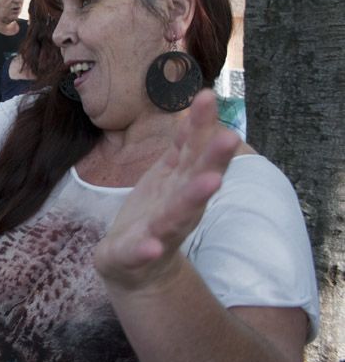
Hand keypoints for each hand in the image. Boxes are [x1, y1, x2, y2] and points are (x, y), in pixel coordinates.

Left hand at [94, 90, 240, 291]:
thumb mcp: (169, 174)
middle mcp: (178, 206)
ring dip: (194, 199)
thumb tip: (202, 104)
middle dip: (212, 160)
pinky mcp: (137, 254)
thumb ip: (185, 145)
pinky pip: (142, 251)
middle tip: (229, 137)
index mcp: (181, 184)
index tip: (207, 95)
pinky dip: (148, 248)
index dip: (200, 124)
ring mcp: (160, 231)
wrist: (132, 267)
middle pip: (197, 179)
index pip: (193, 150)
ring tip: (210, 182)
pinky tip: (152, 245)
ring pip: (178, 214)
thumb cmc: (154, 213)